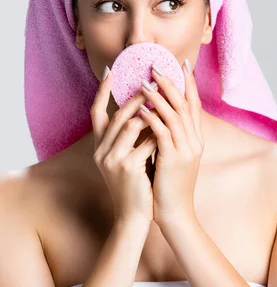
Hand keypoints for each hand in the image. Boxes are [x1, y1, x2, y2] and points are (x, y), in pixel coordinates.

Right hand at [90, 68, 158, 225]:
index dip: (102, 91)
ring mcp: (113, 160)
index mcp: (99, 146)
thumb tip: (142, 105)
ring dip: (150, 111)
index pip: (96, 112)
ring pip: (132, 124)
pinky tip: (170, 128)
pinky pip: (147, 142)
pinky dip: (159, 132)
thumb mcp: (126, 156)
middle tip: (151, 79)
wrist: (134, 216)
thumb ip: (129, 134)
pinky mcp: (128, 168)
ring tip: (163, 100)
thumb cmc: (135, 184)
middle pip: (118, 114)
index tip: (110, 70)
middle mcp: (101, 151)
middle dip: (136, 96)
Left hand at [138, 60, 203, 227]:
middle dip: (171, 83)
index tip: (182, 64)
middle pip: (185, 104)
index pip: (194, 104)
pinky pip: (162, 133)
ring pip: (174, 115)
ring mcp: (186, 150)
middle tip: (157, 66)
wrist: (175, 214)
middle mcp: (194, 141)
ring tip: (145, 83)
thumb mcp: (176, 156)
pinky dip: (152, 118)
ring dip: (159, 97)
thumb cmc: (170, 185)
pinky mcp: (173, 160)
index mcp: (196, 139)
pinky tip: (141, 109)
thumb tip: (160, 115)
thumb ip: (172, 136)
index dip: (189, 83)